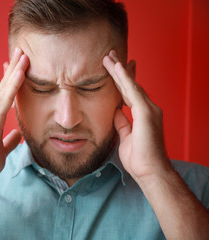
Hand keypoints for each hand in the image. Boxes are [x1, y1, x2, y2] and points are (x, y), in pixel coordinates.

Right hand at [0, 48, 28, 185]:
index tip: (19, 67)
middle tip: (21, 51)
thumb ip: (9, 141)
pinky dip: (13, 85)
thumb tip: (17, 135)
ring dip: (15, 70)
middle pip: (4, 86)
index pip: (5, 95)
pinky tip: (20, 73)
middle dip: (14, 68)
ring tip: (23, 54)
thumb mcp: (2, 150)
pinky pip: (5, 99)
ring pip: (5, 88)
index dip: (12, 80)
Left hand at [103, 50, 170, 180]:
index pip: (130, 93)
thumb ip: (121, 122)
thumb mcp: (125, 136)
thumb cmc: (139, 158)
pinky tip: (116, 67)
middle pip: (131, 85)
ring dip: (119, 70)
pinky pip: (132, 91)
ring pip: (131, 84)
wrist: (149, 171)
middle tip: (110, 56)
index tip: (114, 68)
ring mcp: (149, 109)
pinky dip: (124, 78)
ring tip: (109, 57)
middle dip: (120, 70)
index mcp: (142, 114)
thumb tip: (115, 111)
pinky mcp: (146, 113)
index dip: (122, 80)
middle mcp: (148, 109)